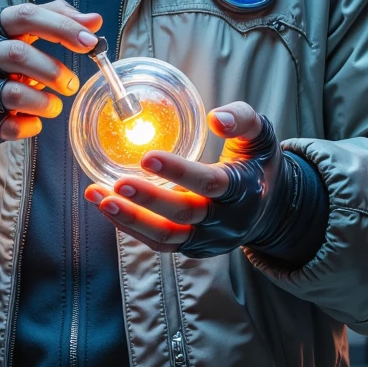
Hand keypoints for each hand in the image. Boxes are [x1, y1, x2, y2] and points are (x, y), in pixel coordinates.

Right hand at [0, 1, 99, 187]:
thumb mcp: (0, 39)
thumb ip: (46, 23)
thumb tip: (94, 20)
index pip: (25, 15)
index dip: (63, 27)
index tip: (92, 40)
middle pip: (19, 53)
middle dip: (54, 70)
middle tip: (71, 83)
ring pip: (15, 92)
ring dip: (46, 102)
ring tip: (53, 106)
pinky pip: (11, 125)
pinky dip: (30, 125)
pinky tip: (32, 122)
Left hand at [84, 101, 289, 256]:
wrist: (269, 209)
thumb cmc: (257, 164)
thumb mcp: (261, 136)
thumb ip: (243, 119)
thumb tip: (216, 118)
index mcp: (243, 190)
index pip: (210, 183)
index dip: (179, 172)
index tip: (147, 157)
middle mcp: (226, 221)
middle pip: (184, 215)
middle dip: (148, 200)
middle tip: (117, 183)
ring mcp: (208, 239)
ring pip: (166, 236)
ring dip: (130, 218)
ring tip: (99, 197)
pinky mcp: (193, 248)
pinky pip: (160, 244)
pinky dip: (131, 227)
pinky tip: (106, 207)